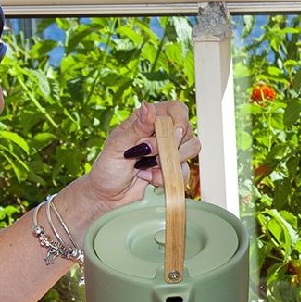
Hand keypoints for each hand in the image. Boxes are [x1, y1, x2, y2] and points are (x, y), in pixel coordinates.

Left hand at [79, 101, 199, 211]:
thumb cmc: (108, 167)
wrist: (109, 196)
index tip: (172, 135)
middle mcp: (162, 133)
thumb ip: (137, 127)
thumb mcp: (118, 145)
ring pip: (192, 148)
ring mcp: (170, 151)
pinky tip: (150, 179)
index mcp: (148, 119)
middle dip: (169, 146)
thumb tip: (148, 105)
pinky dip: (167, 178)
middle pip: (187, 129)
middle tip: (146, 155)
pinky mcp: (174, 169)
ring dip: (170, 161)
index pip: (176, 109)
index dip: (179, 120)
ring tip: (147, 167)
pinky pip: (185, 171)